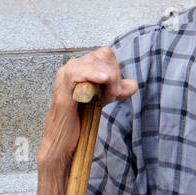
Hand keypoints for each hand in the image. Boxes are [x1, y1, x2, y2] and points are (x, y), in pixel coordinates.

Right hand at [39, 48, 137, 167]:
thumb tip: (133, 84)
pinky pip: (76, 73)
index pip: (104, 54)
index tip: (115, 91)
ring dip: (107, 78)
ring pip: (91, 62)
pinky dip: (92, 74)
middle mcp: (71, 68)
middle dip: (113, 75)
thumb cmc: (79, 119)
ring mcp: (65, 78)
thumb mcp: (103, 100)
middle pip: (101, 56)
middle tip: (112, 95)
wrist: (64, 140)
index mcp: (81, 68)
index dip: (115, 69)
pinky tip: (103, 79)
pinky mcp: (62, 90)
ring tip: (109, 95)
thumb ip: (117, 90)